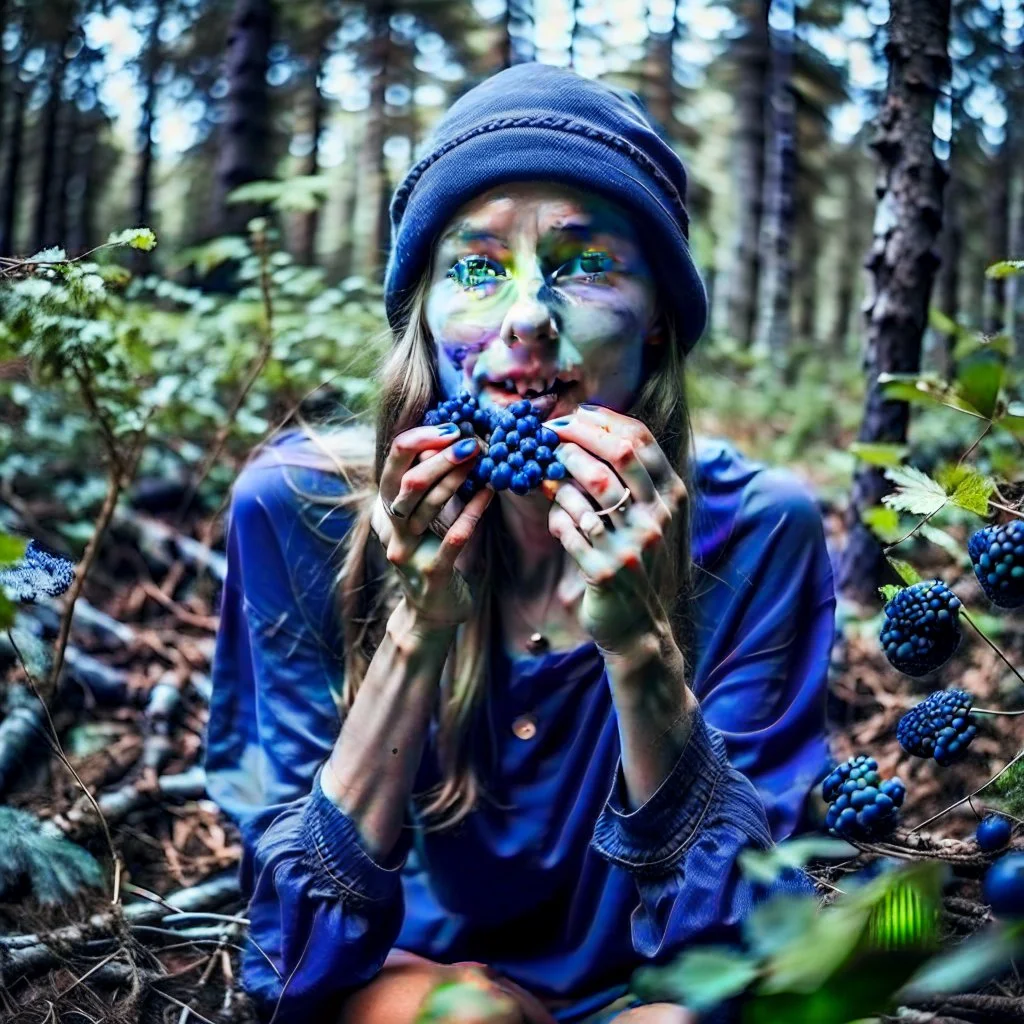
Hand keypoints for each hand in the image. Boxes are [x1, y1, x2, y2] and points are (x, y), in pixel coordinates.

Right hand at [371, 423, 492, 628]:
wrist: (431, 612)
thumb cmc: (432, 554)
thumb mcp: (420, 518)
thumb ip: (427, 484)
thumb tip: (451, 437)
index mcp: (386, 508)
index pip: (393, 464)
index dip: (420, 440)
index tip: (450, 426)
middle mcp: (391, 528)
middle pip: (408, 483)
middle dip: (440, 457)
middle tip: (470, 441)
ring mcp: (408, 551)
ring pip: (427, 507)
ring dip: (457, 479)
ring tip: (482, 459)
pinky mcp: (433, 572)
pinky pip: (455, 536)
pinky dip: (474, 510)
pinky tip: (491, 492)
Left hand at [541, 405, 686, 655]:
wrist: (639, 625)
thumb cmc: (635, 560)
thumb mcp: (648, 517)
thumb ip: (631, 479)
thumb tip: (588, 426)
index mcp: (670, 497)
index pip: (641, 440)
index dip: (603, 420)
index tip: (575, 414)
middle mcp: (656, 517)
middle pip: (616, 455)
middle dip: (577, 438)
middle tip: (549, 435)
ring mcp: (632, 544)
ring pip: (588, 489)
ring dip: (560, 479)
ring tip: (550, 480)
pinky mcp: (604, 570)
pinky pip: (568, 528)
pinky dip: (557, 518)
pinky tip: (558, 520)